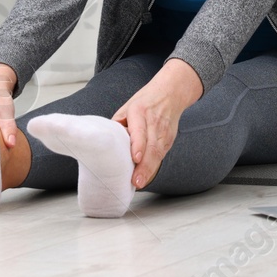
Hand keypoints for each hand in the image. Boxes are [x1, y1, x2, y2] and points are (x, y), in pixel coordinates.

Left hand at [113, 57, 203, 188]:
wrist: (170, 93)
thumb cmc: (144, 102)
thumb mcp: (127, 107)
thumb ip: (118, 124)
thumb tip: (105, 143)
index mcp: (140, 111)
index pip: (140, 130)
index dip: (138, 145)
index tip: (136, 158)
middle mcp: (154, 122)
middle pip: (152, 146)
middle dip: (144, 166)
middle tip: (136, 181)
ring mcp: (164, 132)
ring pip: (158, 153)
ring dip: (149, 170)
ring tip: (139, 182)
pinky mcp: (170, 139)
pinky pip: (161, 156)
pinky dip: (153, 168)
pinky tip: (145, 177)